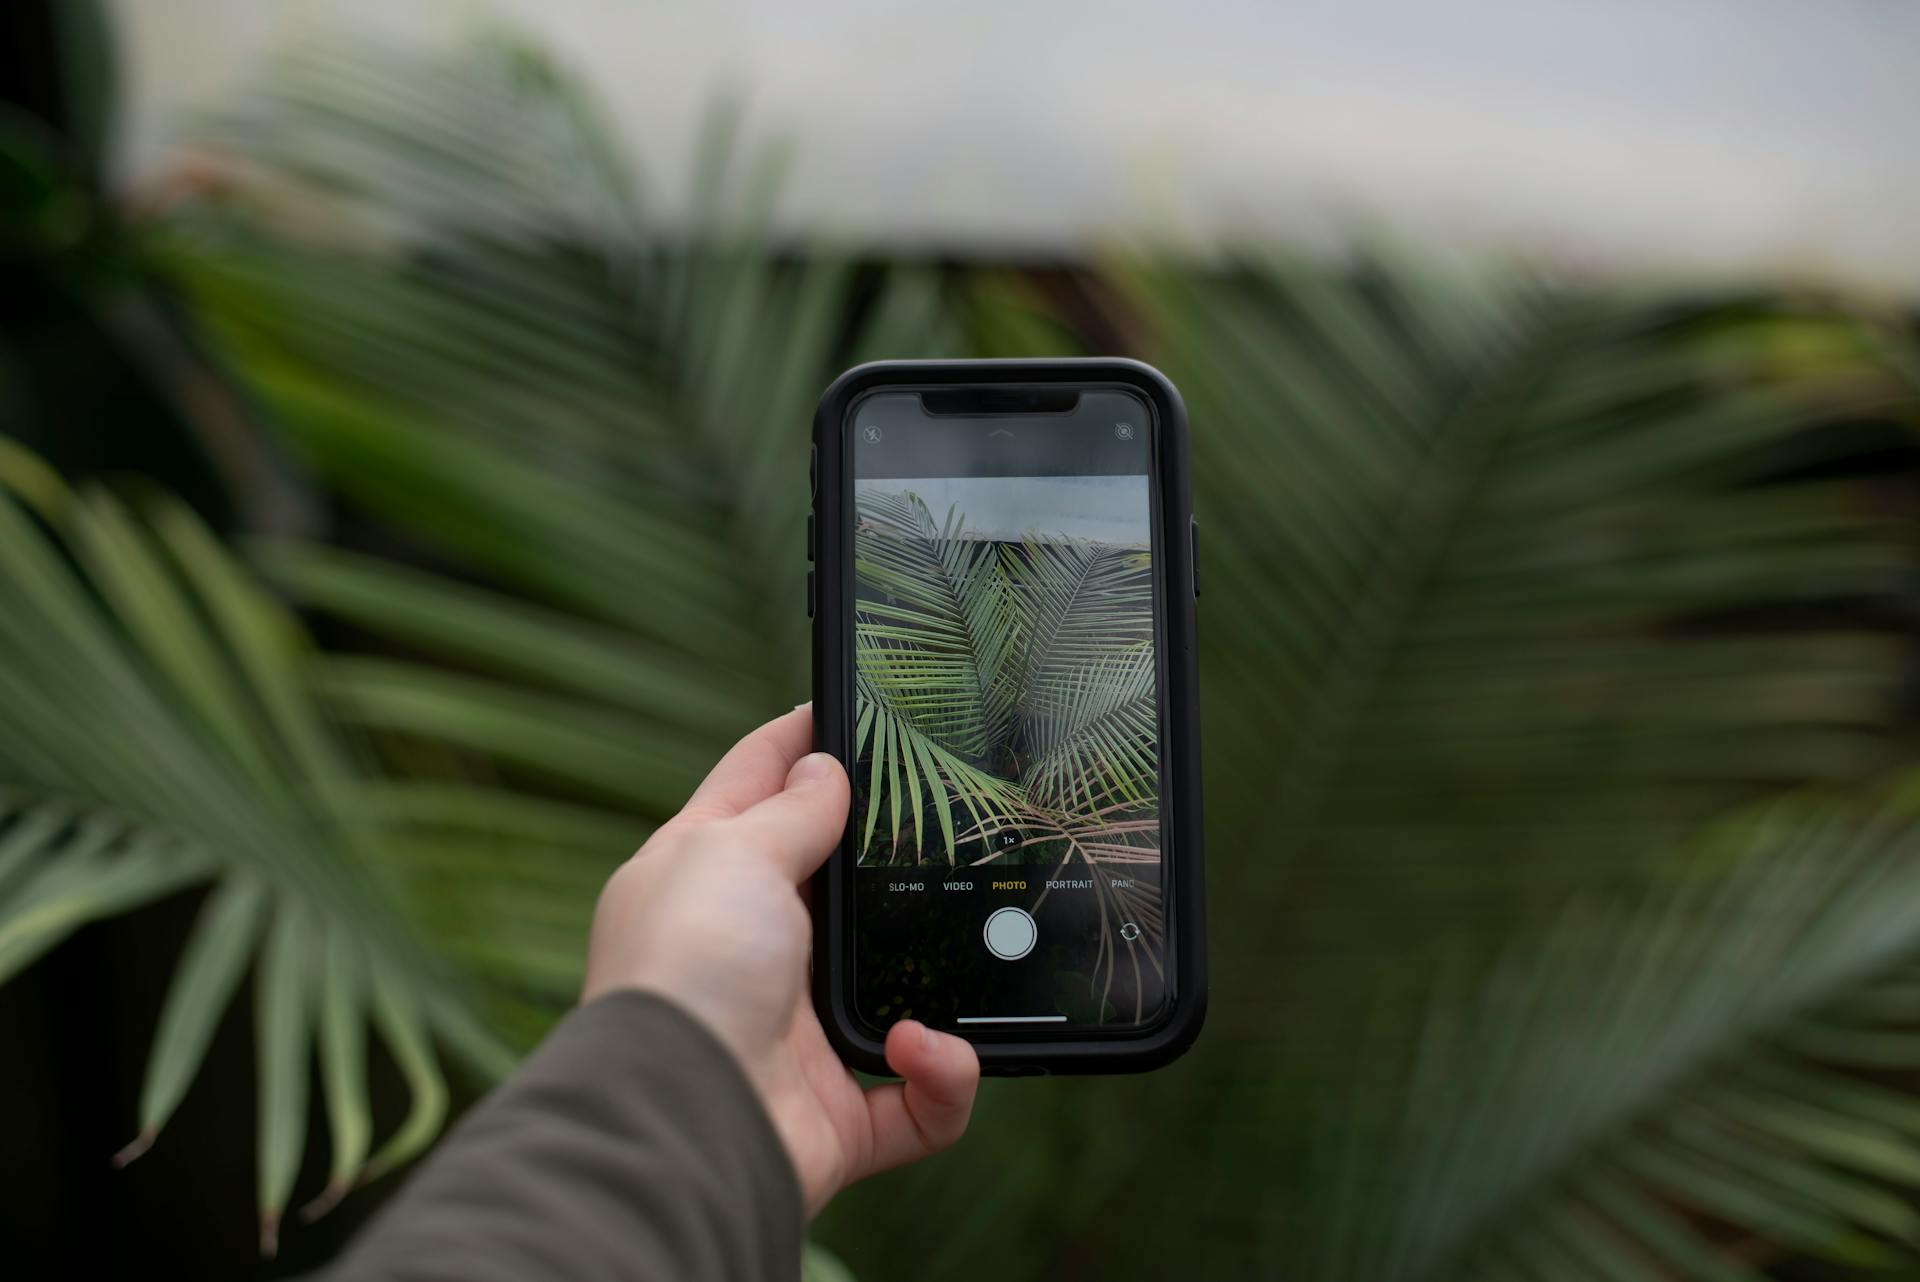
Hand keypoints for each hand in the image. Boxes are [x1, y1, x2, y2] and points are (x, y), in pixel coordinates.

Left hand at [583, 705, 979, 1213]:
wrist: (679, 1119)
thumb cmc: (686, 969)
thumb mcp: (731, 853)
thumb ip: (789, 811)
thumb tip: (822, 767)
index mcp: (708, 874)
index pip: (756, 782)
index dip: (802, 740)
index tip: (854, 699)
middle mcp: (753, 948)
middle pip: (839, 884)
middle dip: (892, 862)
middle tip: (955, 824)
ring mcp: (798, 1033)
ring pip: (899, 990)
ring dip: (935, 982)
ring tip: (946, 960)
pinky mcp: (840, 1112)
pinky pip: (922, 1097)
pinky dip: (942, 1077)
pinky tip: (921, 1049)